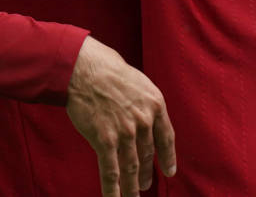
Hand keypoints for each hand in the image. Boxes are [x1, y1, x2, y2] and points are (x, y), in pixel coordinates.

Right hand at [66, 37, 175, 196]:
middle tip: (146, 184)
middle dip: (147, 172)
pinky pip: (111, 171)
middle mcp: (144, 121)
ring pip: (132, 168)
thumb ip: (145, 104)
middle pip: (148, 155)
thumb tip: (146, 120)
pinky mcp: (105, 141)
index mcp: (156, 105)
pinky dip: (113, 189)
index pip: (166, 138)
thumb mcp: (139, 83)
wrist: (85, 70)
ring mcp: (125, 133)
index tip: (169, 171)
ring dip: (133, 186)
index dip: (168, 157)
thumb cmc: (109, 71)